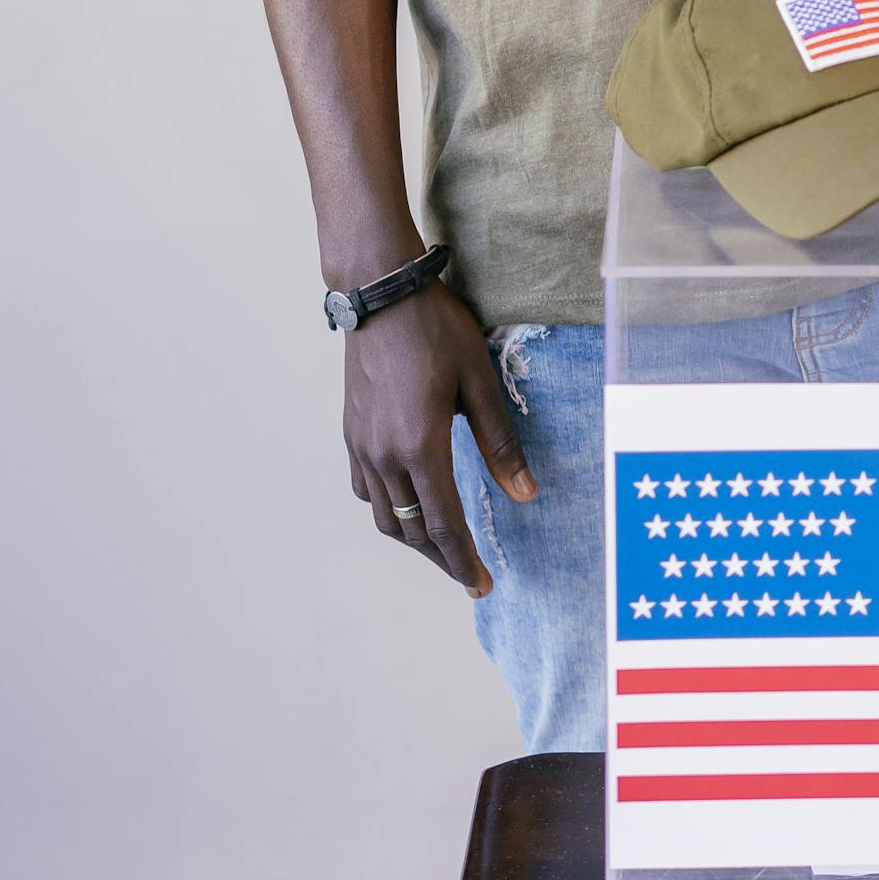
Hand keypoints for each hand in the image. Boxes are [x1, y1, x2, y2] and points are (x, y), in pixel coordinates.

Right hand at [341, 282, 537, 594]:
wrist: (381, 294)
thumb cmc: (437, 331)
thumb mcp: (481, 383)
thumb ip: (502, 444)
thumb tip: (526, 493)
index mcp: (420, 446)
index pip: (443, 524)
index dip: (464, 560)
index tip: (481, 585)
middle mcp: (384, 454)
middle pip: (411, 529)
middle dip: (442, 558)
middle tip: (470, 575)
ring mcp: (362, 445)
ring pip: (384, 515)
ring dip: (414, 539)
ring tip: (444, 548)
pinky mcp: (352, 432)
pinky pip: (365, 490)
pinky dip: (388, 510)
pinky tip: (408, 505)